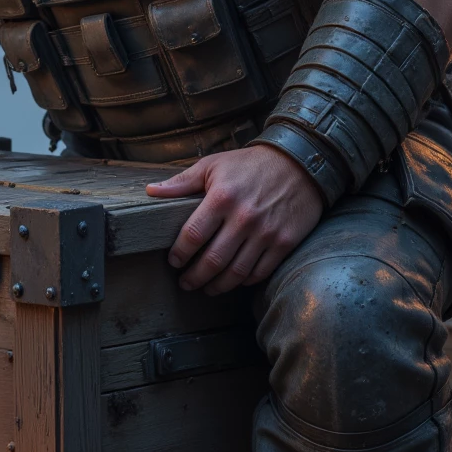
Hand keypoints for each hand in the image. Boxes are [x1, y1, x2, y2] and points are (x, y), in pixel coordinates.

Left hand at [145, 146, 323, 294]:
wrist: (301, 163)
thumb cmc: (250, 164)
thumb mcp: (214, 165)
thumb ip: (182, 182)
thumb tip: (150, 191)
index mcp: (222, 197)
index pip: (192, 236)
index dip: (179, 254)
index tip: (173, 261)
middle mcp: (244, 218)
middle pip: (212, 261)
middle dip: (194, 277)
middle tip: (185, 283)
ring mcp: (266, 233)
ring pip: (235, 273)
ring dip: (216, 286)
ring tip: (206, 288)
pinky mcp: (284, 243)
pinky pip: (259, 272)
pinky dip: (243, 281)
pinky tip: (233, 280)